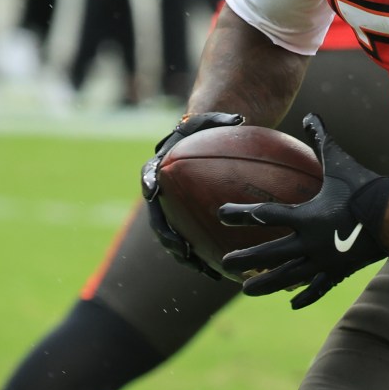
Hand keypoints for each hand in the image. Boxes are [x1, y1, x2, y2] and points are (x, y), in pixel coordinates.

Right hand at [140, 110, 244, 278]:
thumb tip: (239, 119)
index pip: (149, 176)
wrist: (200, 142)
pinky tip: (224, 271)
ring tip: (203, 269)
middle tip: (180, 249)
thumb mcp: (211, 121)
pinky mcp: (186, 221)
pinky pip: (194, 241)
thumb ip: (221, 120)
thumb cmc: (205, 130)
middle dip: (168, 237)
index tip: (151, 192)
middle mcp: (162, 194)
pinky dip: (205, 256)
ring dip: (186, 256)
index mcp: (160, 168)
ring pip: (175, 238)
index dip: (149, 184)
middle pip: (159, 219)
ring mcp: (173, 210)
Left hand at [219, 115, 388, 306]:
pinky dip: (304, 295)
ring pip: (289, 277)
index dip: (241, 214)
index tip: (221, 214)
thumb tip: (311, 116)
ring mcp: (325, 260)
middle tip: (225, 263)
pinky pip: (318, 286)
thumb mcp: (340, 162)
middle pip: (271, 254)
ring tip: (246, 290)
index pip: (266, 214)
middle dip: (246, 259)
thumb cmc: (366, 186)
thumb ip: (322, 140)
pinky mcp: (340, 271)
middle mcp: (312, 242)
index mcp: (308, 216)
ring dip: (266, 283)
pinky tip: (292, 303)